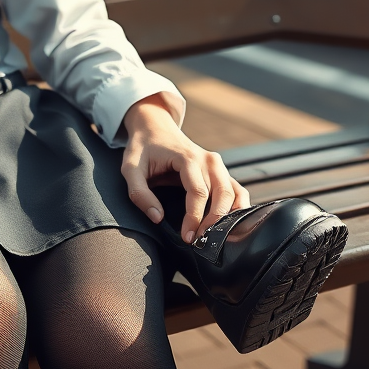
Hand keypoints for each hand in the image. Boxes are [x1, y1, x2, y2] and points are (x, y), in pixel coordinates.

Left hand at [121, 93, 250, 242]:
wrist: (154, 126)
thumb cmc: (143, 147)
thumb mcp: (130, 168)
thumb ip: (139, 193)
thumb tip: (157, 218)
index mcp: (187, 157)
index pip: (198, 192)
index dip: (194, 218)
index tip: (188, 237)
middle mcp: (208, 159)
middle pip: (221, 194)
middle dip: (214, 222)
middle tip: (201, 242)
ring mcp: (217, 164)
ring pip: (234, 193)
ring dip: (229, 217)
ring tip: (217, 238)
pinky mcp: (220, 170)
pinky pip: (236, 190)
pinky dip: (238, 208)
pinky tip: (231, 225)